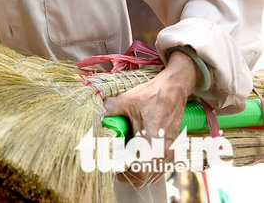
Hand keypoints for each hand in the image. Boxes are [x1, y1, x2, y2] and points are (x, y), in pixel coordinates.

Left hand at [102, 51, 200, 186]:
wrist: (173, 90)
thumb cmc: (151, 95)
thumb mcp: (126, 101)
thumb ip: (108, 108)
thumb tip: (93, 112)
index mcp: (152, 143)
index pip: (141, 175)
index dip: (127, 177)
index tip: (115, 170)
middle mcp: (164, 151)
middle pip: (148, 178)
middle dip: (132, 175)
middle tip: (119, 164)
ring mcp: (171, 151)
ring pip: (156, 173)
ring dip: (142, 171)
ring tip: (128, 159)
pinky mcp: (174, 148)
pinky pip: (163, 166)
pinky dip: (151, 166)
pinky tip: (141, 154)